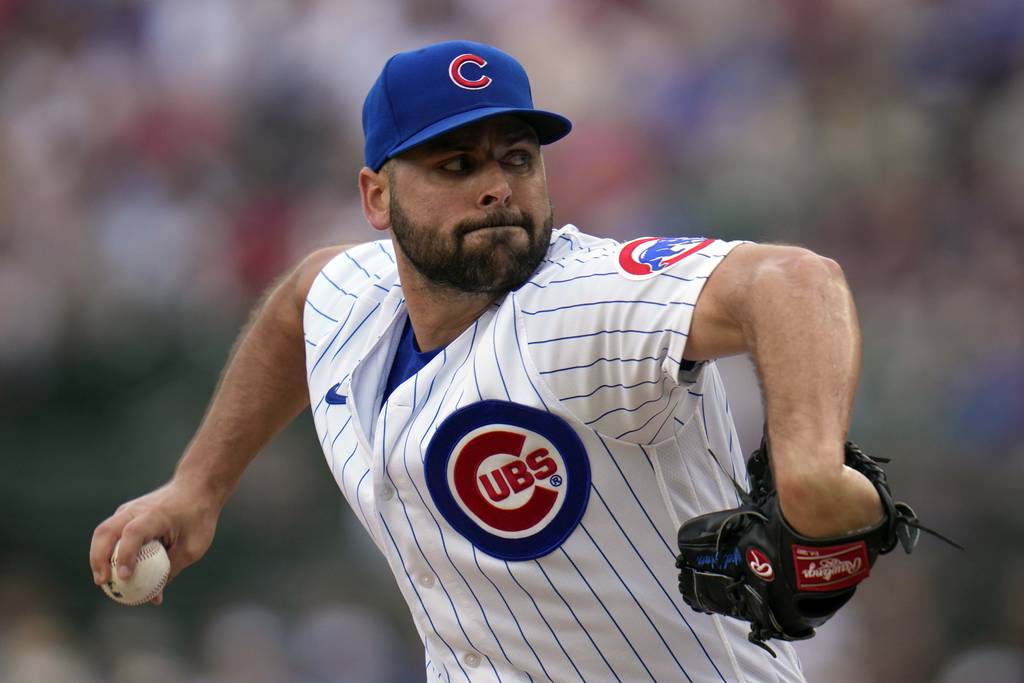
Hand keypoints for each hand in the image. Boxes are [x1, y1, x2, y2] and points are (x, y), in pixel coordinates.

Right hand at [90, 477, 220, 603]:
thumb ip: (172, 568)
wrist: (196, 487)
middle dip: (99, 559)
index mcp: (156, 515)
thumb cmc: (197, 517)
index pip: (133, 533)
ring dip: (98, 556)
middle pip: (106, 531)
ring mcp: (128, 510)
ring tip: (102, 580)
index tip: (125, 576)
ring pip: (103, 532)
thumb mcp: (193, 547)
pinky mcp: (126, 515)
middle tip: (103, 582)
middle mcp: (136, 510)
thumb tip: (153, 595)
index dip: (125, 555)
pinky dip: (107, 552)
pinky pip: (111, 534)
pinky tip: (111, 571)